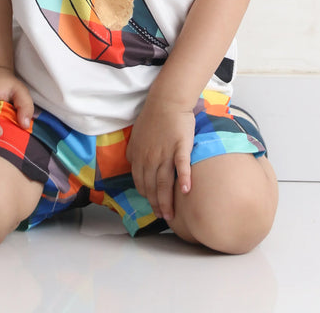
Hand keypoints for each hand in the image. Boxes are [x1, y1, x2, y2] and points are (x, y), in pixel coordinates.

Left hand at [126, 95, 194, 220]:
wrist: (166, 100)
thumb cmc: (152, 117)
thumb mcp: (136, 136)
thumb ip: (134, 152)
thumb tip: (132, 164)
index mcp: (138, 157)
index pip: (141, 183)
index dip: (147, 197)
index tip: (153, 206)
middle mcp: (149, 158)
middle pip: (152, 188)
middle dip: (157, 205)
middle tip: (164, 218)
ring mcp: (164, 153)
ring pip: (164, 183)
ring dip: (167, 201)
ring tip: (171, 215)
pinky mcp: (180, 147)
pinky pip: (181, 166)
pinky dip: (183, 179)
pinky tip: (186, 191)